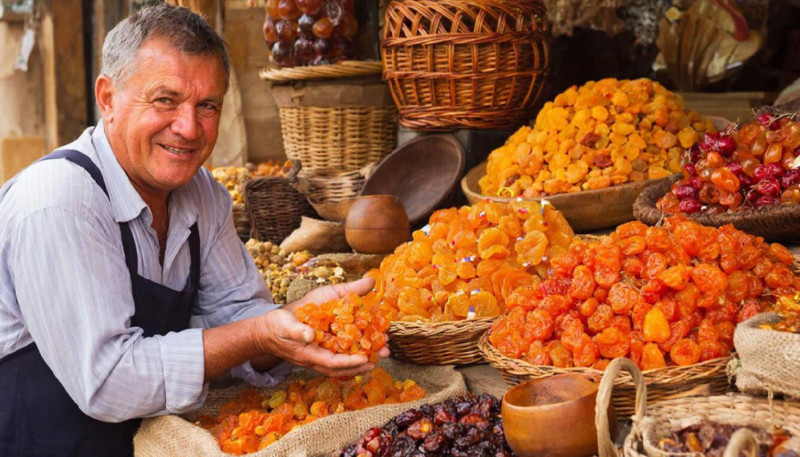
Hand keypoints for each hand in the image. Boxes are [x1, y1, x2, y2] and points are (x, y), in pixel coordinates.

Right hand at [255, 277, 388, 376]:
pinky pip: (337, 358)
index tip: (366, 358)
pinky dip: (350, 356)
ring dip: (359, 362)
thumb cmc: (275, 327)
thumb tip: (311, 335)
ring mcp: (316, 358)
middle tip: (380, 359)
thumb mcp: (285, 325)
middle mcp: (314, 360)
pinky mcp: (318, 352)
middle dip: (361, 365)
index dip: (350, 362)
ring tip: (377, 356)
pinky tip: (362, 349)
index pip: (333, 363)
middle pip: (341, 368)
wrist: (265, 332)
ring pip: (341, 365)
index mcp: (308, 355)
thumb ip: (297, 331)